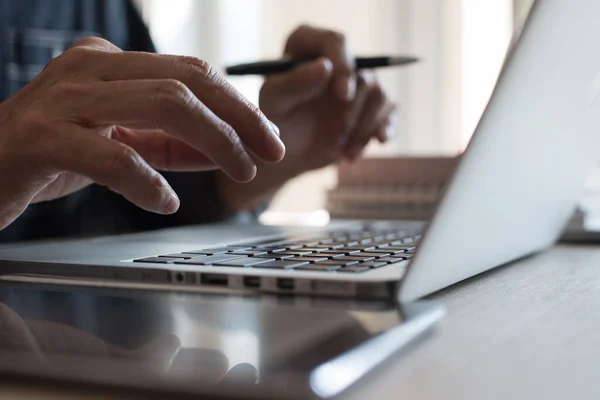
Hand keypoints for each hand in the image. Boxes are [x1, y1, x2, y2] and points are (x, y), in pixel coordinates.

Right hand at [0, 37, 284, 230]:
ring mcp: (63, 101)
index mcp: (109, 64)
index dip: (238, 104)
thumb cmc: (49, 156)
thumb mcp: (120, 143)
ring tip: (237, 171)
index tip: (268, 136)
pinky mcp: (42, 139)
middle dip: (238, 118)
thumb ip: (171, 144)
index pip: (191, 73)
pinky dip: (149, 182)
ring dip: (213, 141)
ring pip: (162, 104)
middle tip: (268, 152)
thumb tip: (229, 150)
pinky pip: (113, 156)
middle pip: (187, 81)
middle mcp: (89, 69)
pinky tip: (166, 201)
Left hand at [260, 24, 396, 170]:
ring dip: (365, 128)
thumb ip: (294, 83)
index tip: (343, 95)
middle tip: (336, 138)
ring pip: (380, 95)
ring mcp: (358, 80)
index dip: (344, 66)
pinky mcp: (372, 104)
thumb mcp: (275, 102)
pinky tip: (378, 142)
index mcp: (309, 44)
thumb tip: (325, 66)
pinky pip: (391, 111)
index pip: (336, 42)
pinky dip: (385, 129)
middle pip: (364, 74)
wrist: (290, 150)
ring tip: (345, 153)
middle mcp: (338, 57)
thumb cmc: (276, 119)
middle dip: (352, 112)